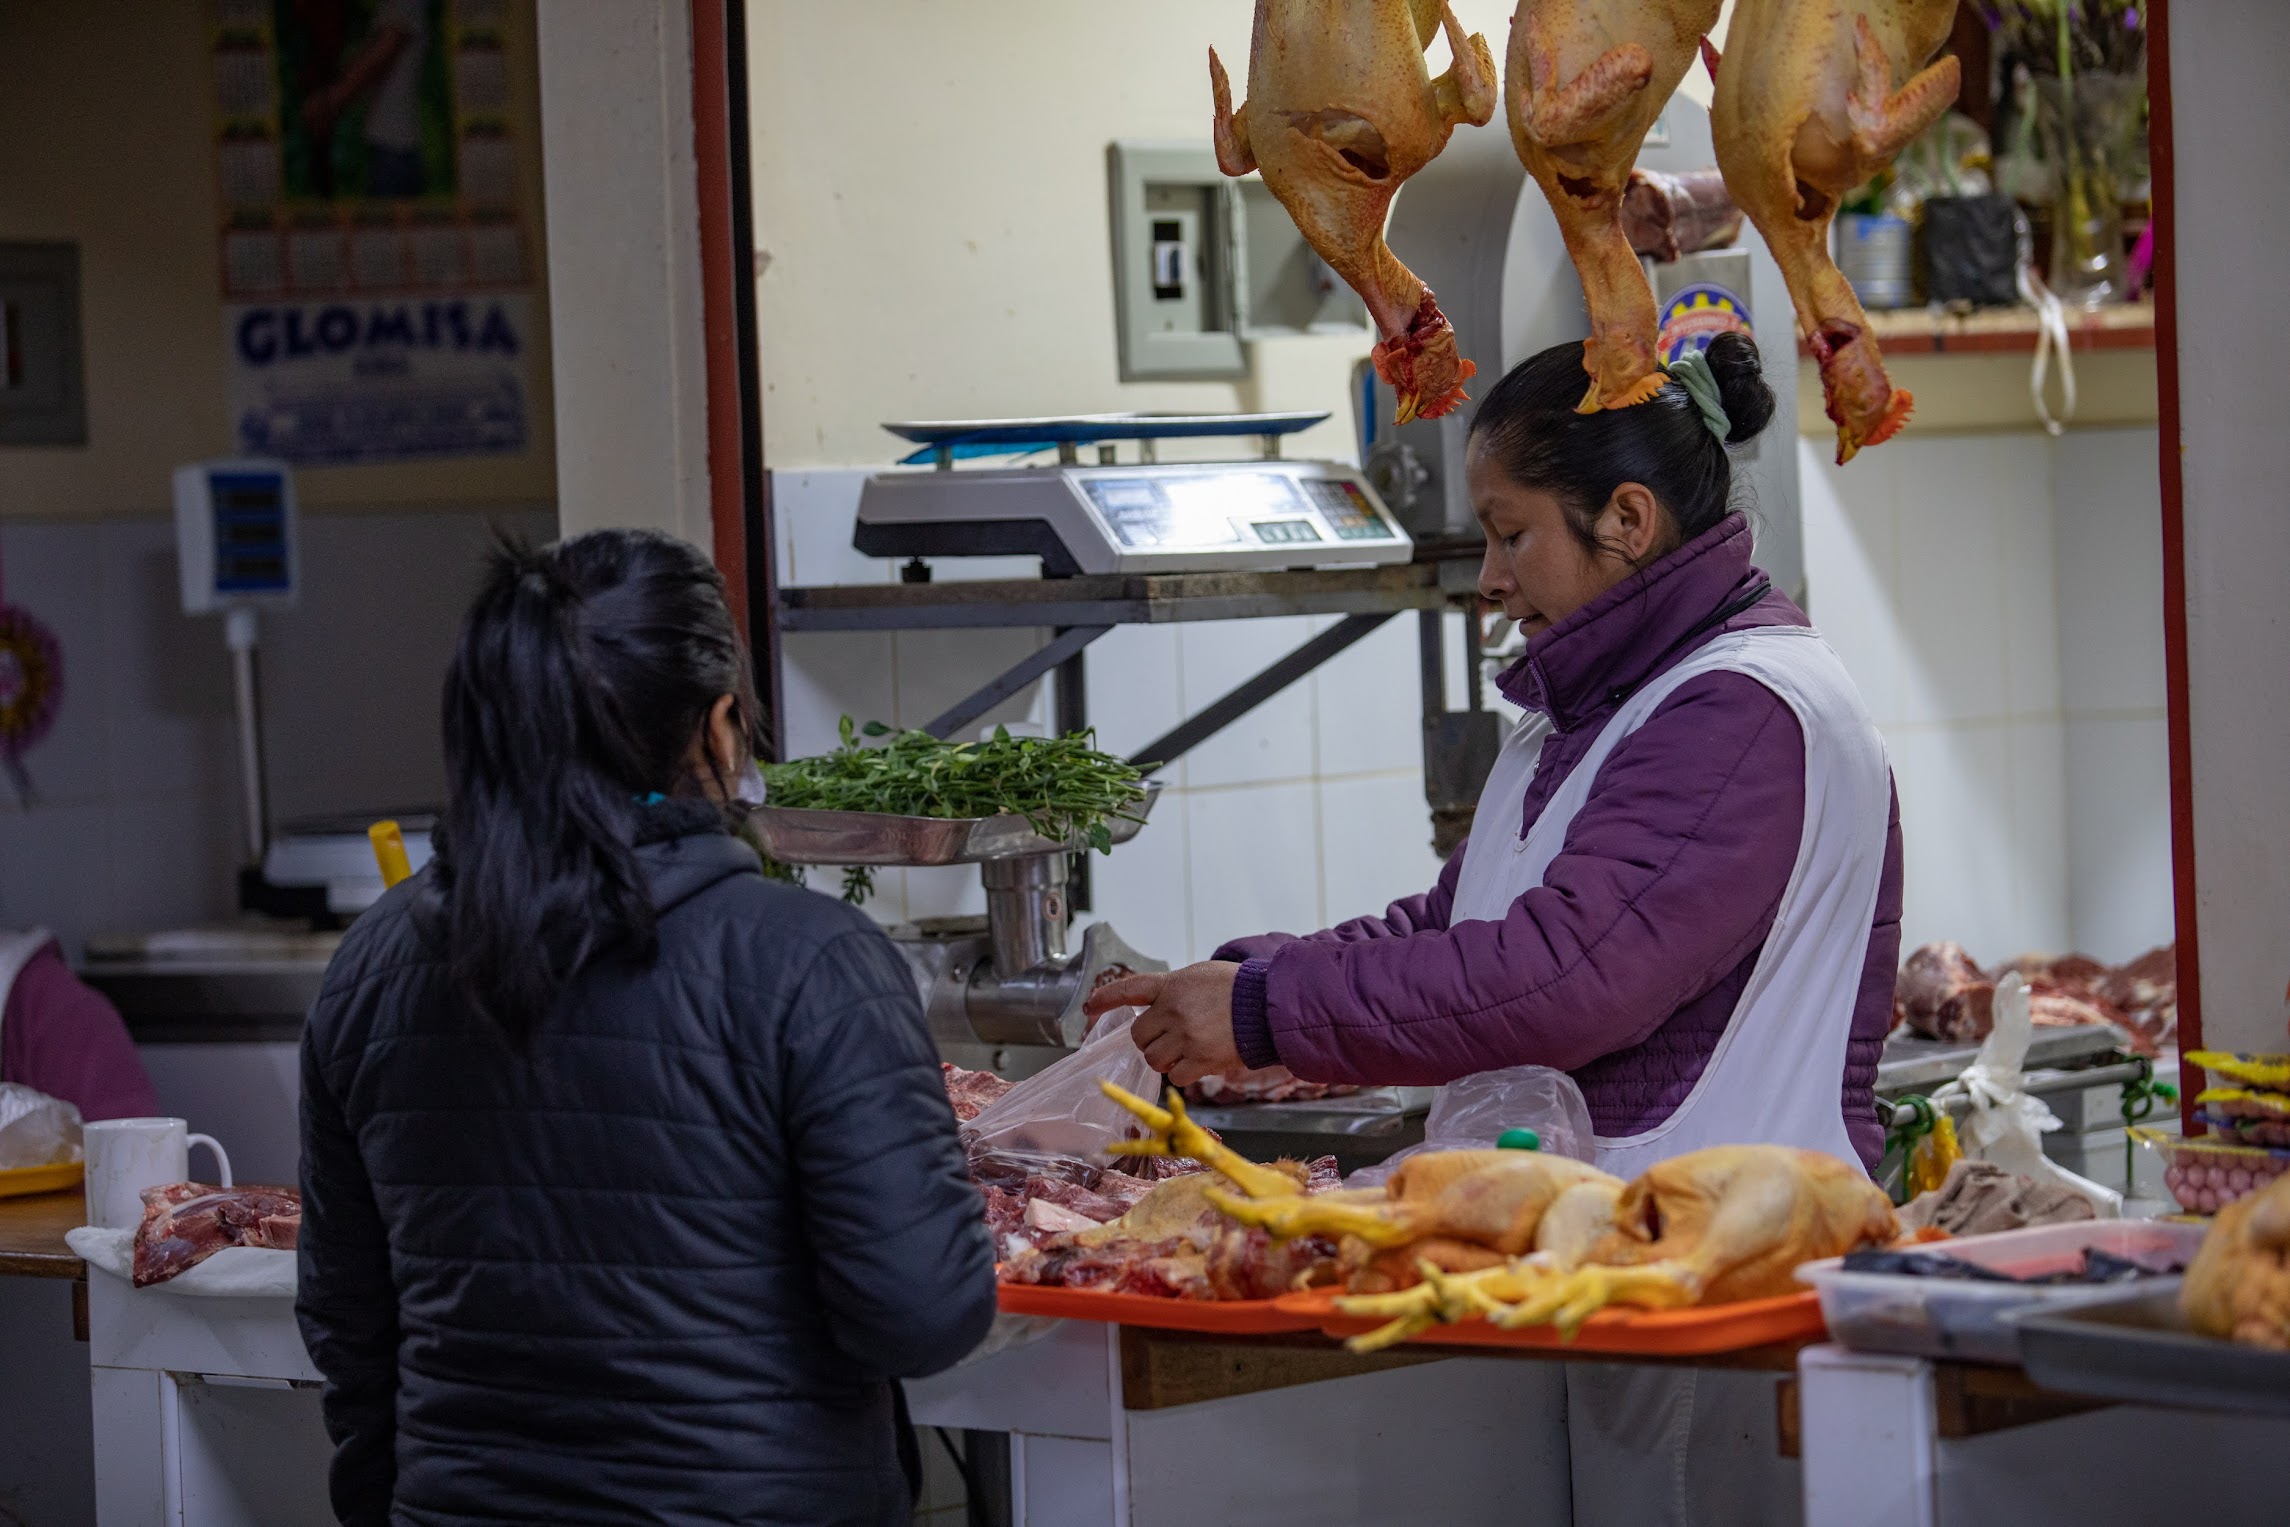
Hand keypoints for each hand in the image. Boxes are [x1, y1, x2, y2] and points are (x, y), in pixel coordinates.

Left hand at [1084, 961, 1242, 1086]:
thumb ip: (1173, 989)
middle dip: (1149, 1040)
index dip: (1107, 998)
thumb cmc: (1236, 988)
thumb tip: (1155, 1007)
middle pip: (1139, 1036)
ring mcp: (1186, 1036)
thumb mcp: (1199, 975)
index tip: (1090, 1006)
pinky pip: (1176, 1076)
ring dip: (1165, 1059)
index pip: (1130, 989)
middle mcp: (1173, 1011)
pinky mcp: (1201, 1059)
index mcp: (1171, 986)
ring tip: (1185, 1051)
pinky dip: (1183, 1073)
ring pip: (1154, 1059)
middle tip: (1168, 1038)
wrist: (1268, 1006)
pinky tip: (1197, 1062)